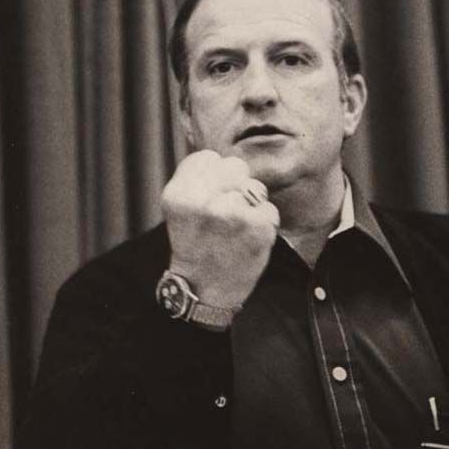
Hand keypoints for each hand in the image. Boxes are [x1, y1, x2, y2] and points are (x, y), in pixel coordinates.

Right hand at [161, 150, 279, 309]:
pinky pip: (270, 209)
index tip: (211, 196)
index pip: (209, 158)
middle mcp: (203, 201)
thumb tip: (227, 159)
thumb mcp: (182, 208)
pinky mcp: (257, 227)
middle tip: (227, 213)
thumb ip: (199, 179)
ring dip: (252, 206)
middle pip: (236, 167)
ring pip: (256, 188)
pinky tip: (249, 240)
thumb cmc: (195, 245)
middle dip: (237, 185)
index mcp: (179, 194)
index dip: (215, 176)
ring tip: (236, 229)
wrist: (204, 290)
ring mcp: (231, 214)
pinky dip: (265, 224)